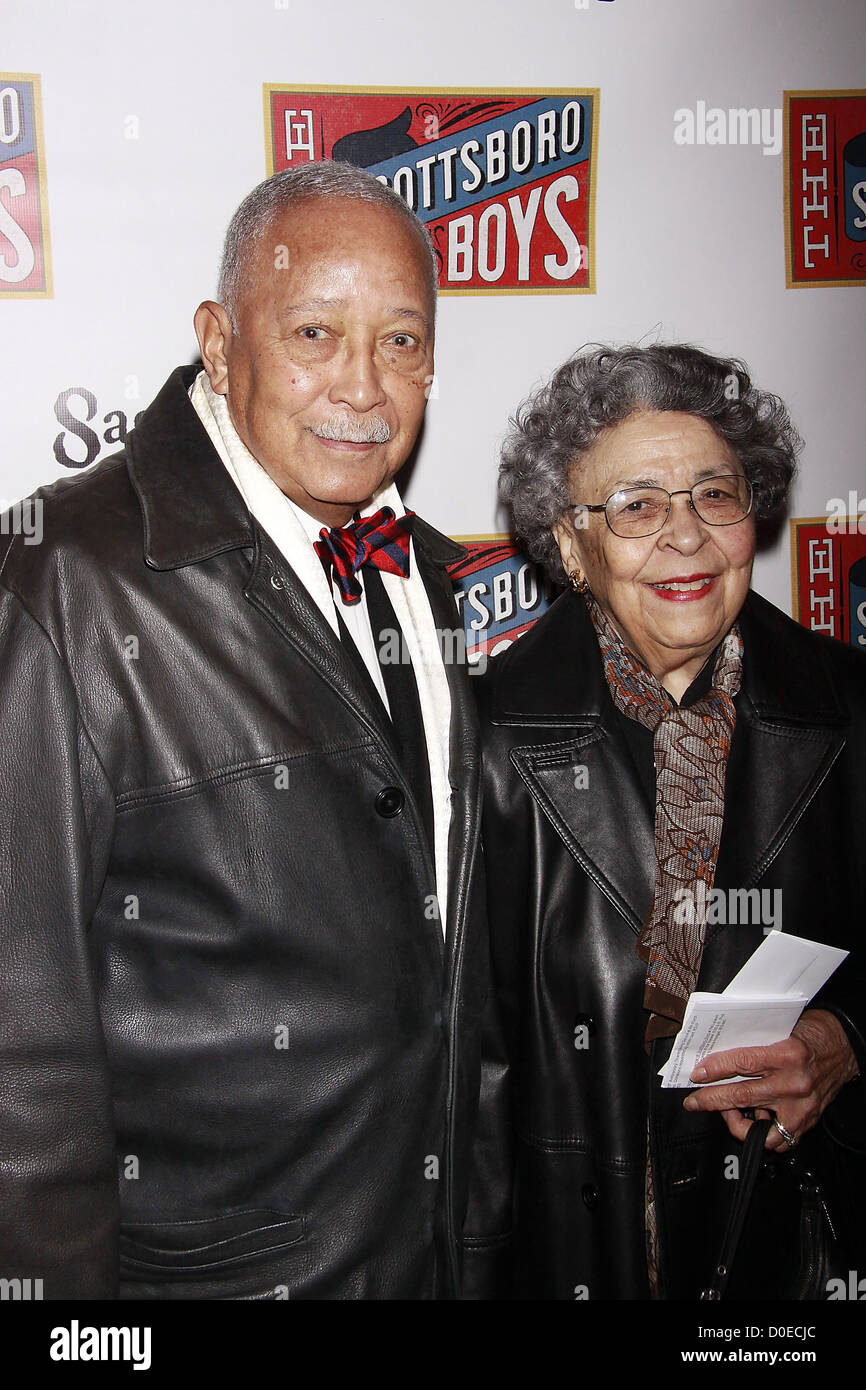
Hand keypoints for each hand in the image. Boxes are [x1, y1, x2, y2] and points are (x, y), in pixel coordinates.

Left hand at [683, 1009, 859, 1149]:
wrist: (846, 1046)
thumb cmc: (814, 1033)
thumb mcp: (782, 1029)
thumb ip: (754, 1044)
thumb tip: (718, 1056)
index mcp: (788, 1054)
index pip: (742, 1063)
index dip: (714, 1069)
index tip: (696, 1074)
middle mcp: (795, 1083)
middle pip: (743, 1096)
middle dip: (712, 1099)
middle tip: (694, 1101)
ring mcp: (802, 1107)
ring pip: (760, 1129)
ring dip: (737, 1124)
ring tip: (728, 1112)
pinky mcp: (808, 1121)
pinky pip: (780, 1140)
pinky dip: (763, 1135)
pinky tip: (756, 1120)